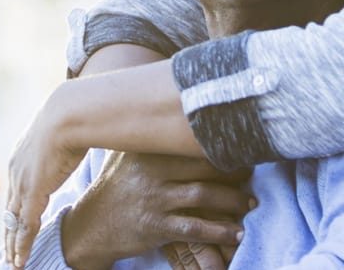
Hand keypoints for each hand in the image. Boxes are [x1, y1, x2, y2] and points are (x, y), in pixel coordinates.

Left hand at [4, 92, 87, 267]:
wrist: (69, 113)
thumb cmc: (74, 117)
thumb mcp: (65, 131)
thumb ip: (65, 143)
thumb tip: (79, 140)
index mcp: (22, 155)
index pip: (16, 190)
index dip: (15, 209)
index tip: (15, 222)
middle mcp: (16, 171)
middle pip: (10, 209)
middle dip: (9, 230)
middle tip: (8, 250)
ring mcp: (22, 183)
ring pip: (13, 222)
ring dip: (13, 244)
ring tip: (14, 262)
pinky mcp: (32, 193)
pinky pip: (25, 226)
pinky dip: (21, 246)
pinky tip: (20, 261)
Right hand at [59, 152, 250, 269]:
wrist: (90, 227)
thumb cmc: (115, 187)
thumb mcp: (126, 155)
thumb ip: (150, 137)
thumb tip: (181, 109)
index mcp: (146, 149)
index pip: (192, 142)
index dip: (222, 145)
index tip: (243, 149)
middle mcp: (150, 170)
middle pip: (204, 165)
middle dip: (235, 172)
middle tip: (252, 175)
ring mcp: (153, 199)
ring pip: (204, 195)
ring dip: (234, 202)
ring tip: (250, 204)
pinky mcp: (154, 227)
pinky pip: (196, 228)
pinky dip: (220, 231)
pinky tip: (236, 233)